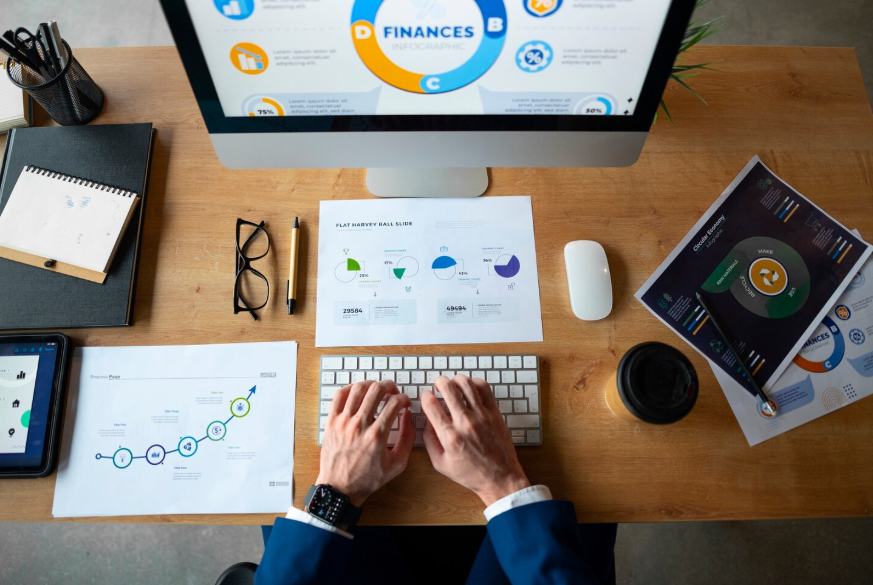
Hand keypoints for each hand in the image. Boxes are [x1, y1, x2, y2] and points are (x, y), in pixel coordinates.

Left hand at [316, 380, 412, 506]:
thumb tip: (407, 417)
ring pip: (358, 389)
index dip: (404, 398)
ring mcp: (343, 422)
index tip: (405, 402)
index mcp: (377, 435)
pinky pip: (339, 396)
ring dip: (371, 384)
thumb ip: (407, 439)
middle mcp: (359, 425)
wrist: (339, 488)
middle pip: (376, 390)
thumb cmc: (367, 479)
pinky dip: (350, 388)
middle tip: (393, 391)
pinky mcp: (331, 422)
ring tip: (376, 389)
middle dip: (389, 386)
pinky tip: (358, 392)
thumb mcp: (397, 464)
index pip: (394, 403)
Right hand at [421, 376, 530, 506]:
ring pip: (466, 384)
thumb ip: (429, 440)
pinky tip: (470, 388)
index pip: (431, 404)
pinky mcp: (494, 413)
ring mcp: (482, 416)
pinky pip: (484, 388)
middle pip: (448, 388)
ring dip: (456, 379)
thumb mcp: (441, 464)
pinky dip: (474, 382)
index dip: (425, 396)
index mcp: (450, 436)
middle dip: (439, 382)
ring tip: (453, 384)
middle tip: (438, 385)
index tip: (426, 396)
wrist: (500, 478)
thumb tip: (427, 420)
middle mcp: (465, 423)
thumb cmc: (471, 474)